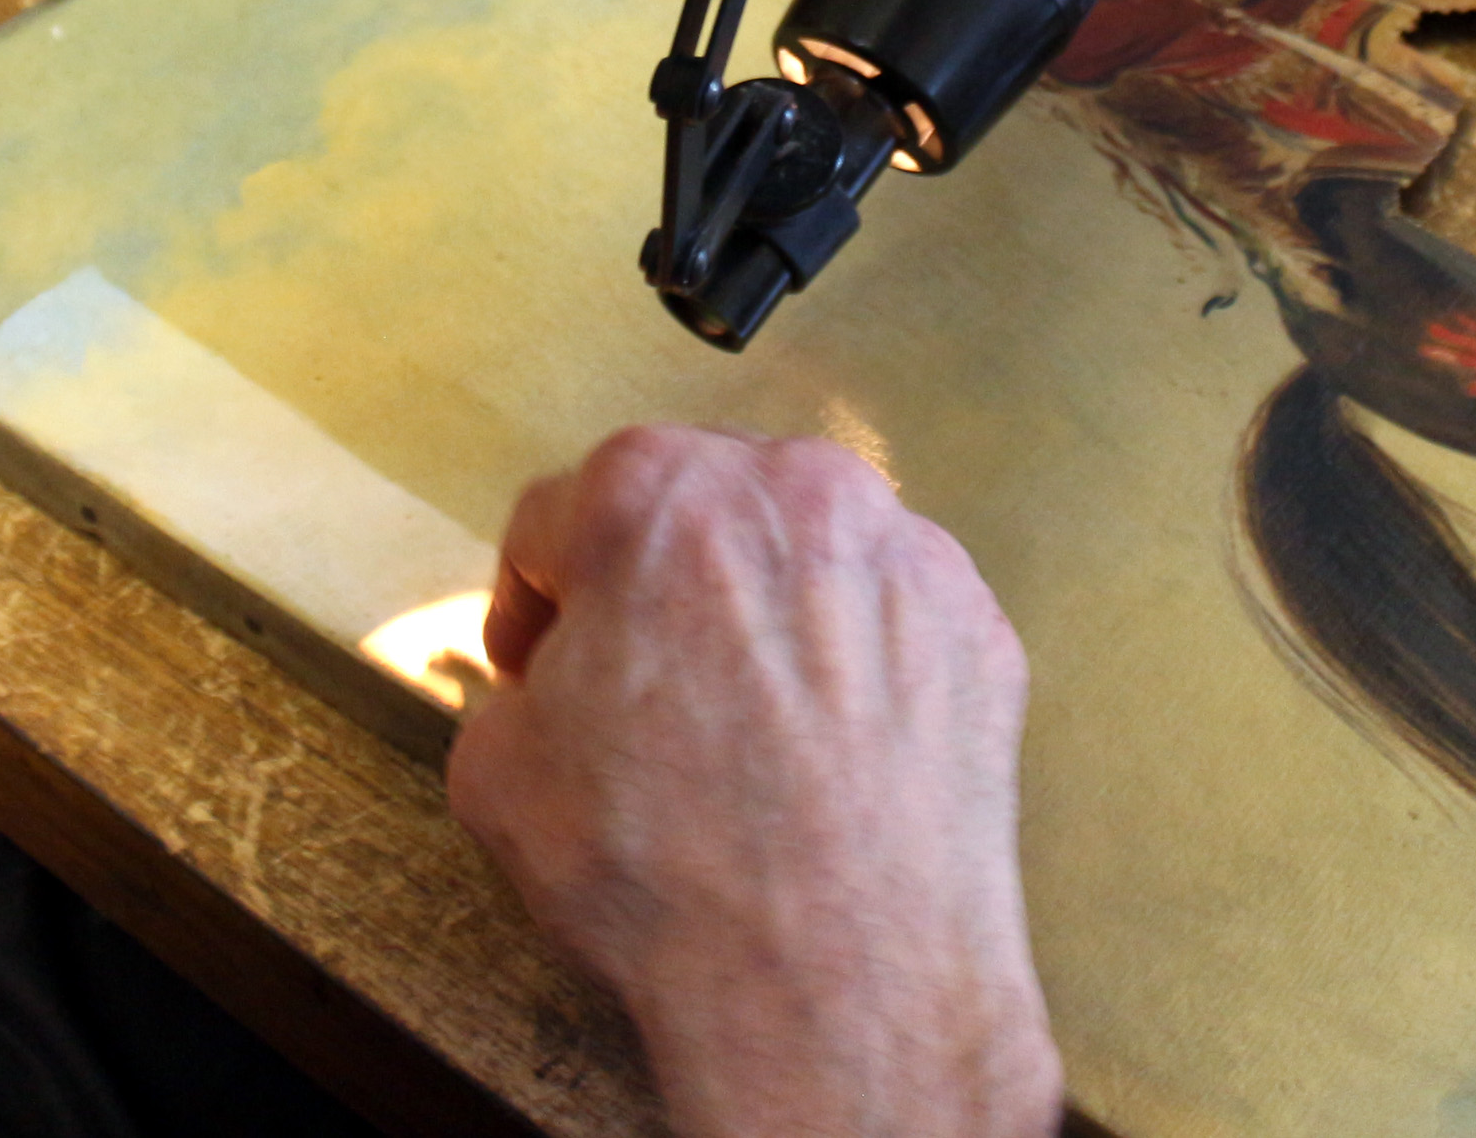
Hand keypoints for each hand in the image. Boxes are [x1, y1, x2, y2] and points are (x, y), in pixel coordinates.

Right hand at [446, 426, 1063, 1137]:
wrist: (839, 985)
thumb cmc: (670, 875)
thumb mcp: (498, 775)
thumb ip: (513, 692)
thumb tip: (549, 694)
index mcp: (653, 494)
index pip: (556, 519)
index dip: (532, 604)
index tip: (539, 659)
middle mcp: (789, 490)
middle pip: (695, 511)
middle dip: (657, 589)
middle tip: (641, 685)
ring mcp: (902, 553)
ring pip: (804, 556)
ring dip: (765, 615)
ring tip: (745, 727)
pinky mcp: (977, 626)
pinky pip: (891, 619)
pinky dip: (857, 664)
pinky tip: (829, 753)